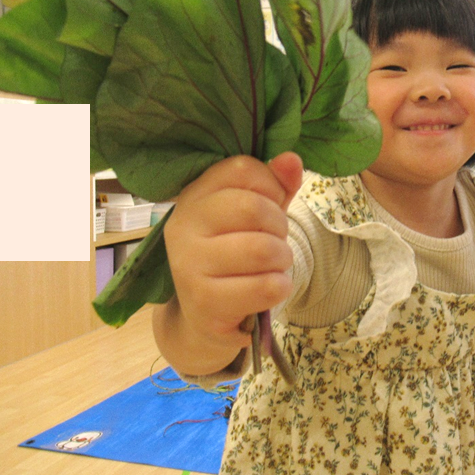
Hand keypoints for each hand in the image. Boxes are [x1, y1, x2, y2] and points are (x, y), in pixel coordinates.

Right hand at [156, 152, 302, 372]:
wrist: (206, 315)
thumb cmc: (235, 255)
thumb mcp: (256, 214)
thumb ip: (276, 185)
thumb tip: (291, 159)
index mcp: (194, 195)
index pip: (241, 168)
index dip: (271, 184)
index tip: (272, 204)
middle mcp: (183, 225)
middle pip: (252, 208)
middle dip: (279, 225)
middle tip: (275, 240)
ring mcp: (188, 265)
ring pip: (261, 249)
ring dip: (282, 259)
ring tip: (273, 266)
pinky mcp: (203, 302)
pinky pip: (264, 287)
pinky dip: (280, 287)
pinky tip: (269, 289)